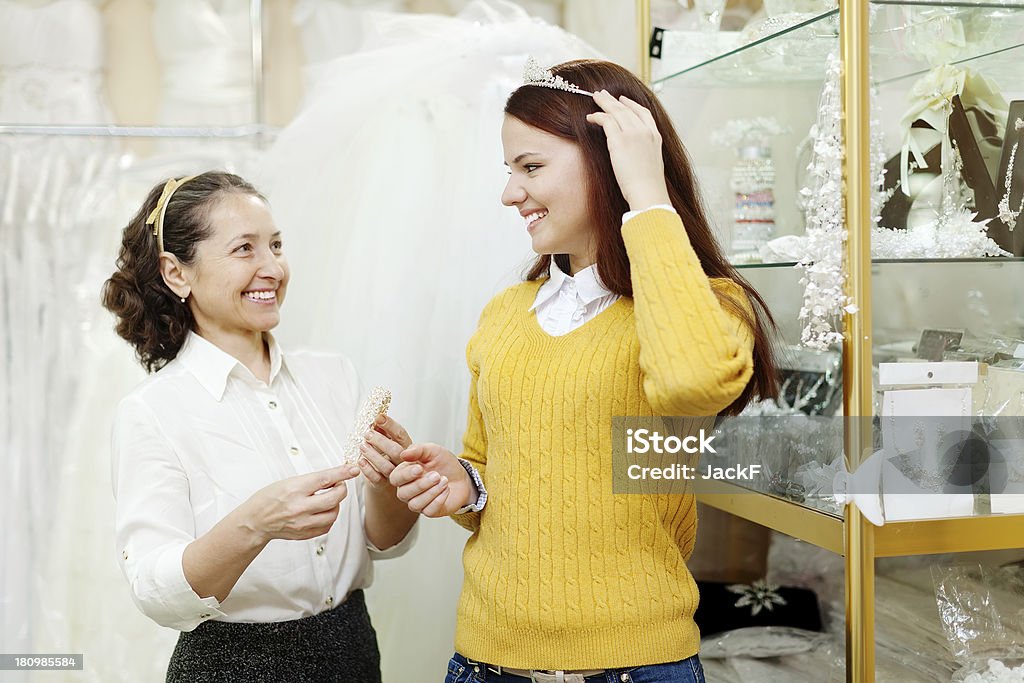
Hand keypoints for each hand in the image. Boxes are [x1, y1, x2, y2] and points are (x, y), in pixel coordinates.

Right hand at [238, 465, 359, 542]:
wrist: (256, 520)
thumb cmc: (269, 499)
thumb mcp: (288, 481)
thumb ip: (311, 481)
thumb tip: (334, 478)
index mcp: (294, 489)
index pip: (325, 479)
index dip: (342, 473)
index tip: (353, 469)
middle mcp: (299, 507)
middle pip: (334, 498)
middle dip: (341, 489)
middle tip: (338, 485)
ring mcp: (303, 523)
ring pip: (333, 513)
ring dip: (336, 504)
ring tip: (327, 499)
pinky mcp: (305, 534)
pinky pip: (327, 526)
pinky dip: (329, 517)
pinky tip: (321, 511)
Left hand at [357, 414, 412, 488]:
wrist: (385, 483)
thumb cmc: (386, 458)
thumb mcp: (387, 443)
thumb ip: (382, 431)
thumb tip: (376, 419)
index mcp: (406, 448)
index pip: (400, 435)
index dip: (390, 425)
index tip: (379, 417)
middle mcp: (402, 462)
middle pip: (395, 451)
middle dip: (381, 441)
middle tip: (368, 434)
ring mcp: (394, 474)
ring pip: (386, 466)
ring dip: (373, 455)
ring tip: (362, 446)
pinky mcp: (384, 485)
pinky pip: (377, 478)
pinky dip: (368, 469)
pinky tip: (361, 461)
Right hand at [389, 443, 474, 517]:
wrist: (461, 476)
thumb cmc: (444, 463)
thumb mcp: (433, 450)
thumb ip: (418, 450)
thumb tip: (403, 454)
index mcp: (404, 474)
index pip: (395, 478)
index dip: (406, 475)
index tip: (419, 468)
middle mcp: (408, 490)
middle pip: (403, 494)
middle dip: (421, 484)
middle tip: (436, 475)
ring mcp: (418, 502)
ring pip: (415, 504)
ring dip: (431, 492)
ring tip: (444, 481)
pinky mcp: (430, 511)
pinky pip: (429, 511)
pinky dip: (439, 499)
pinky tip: (446, 490)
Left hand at [585, 90, 670, 211]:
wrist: (648, 193)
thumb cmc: (648, 187)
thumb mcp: (651, 165)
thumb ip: (643, 154)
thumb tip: (633, 156)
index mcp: (655, 137)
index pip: (644, 113)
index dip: (631, 104)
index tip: (623, 100)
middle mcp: (645, 132)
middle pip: (627, 109)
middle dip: (613, 100)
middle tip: (602, 94)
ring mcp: (633, 134)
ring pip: (616, 111)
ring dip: (604, 103)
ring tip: (595, 98)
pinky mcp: (620, 140)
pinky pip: (606, 121)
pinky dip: (597, 116)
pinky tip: (590, 117)